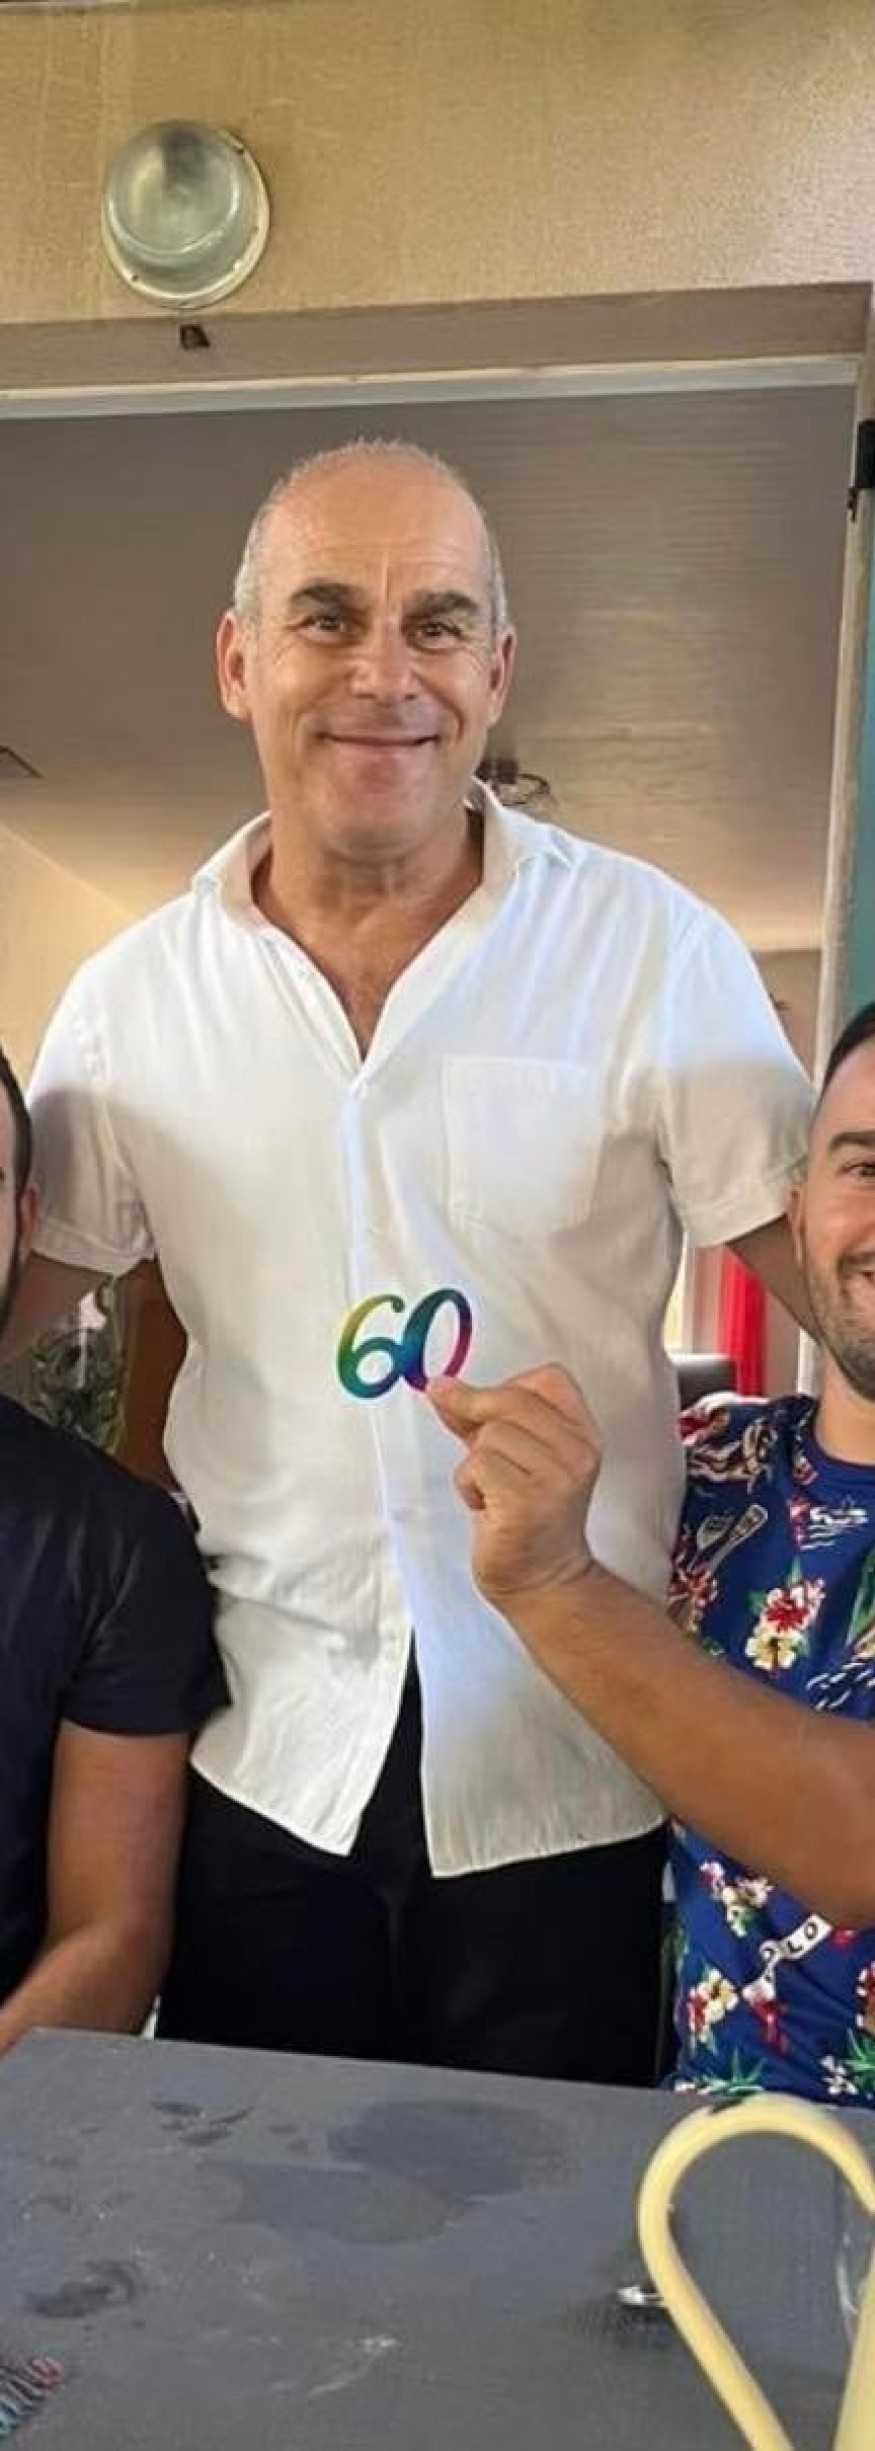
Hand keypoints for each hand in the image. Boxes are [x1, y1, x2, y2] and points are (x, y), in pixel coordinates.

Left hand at [426, 1365, 601, 1609]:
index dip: (509, 1385)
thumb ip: (481, 1419)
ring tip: (491, 1493)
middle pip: (510, 1399)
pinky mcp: (527, 1502)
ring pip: (489, 1436)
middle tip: (472, 1447)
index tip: (484, 1406)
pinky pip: (478, 1466)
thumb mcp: (511, 1456)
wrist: (543, 1581)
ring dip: (474, 1464)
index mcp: (583, 1435)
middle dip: (477, 1416)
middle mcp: (577, 1453)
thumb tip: (442, 1387)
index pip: (549, 1379)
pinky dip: (469, 1486)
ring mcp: (557, 1478)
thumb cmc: (526, 1518)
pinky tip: (486, 1508)